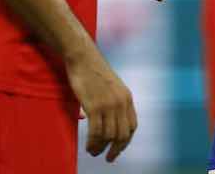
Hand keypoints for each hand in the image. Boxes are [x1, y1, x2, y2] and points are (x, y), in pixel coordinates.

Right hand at [65, 46, 136, 161]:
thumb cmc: (93, 71)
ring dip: (101, 148)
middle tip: (108, 158)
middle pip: (123, 134)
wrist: (83, 57)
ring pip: (109, 136)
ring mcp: (108, 105)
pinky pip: (96, 132)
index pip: (132, 126)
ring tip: (94, 152)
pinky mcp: (94, 106)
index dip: (125, 141)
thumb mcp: (111, 87)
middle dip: (116, 149)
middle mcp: (121, 103)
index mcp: (127, 98)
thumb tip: (108, 122)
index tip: (117, 149)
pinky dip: (93, 143)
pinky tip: (88, 147)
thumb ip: (113, 103)